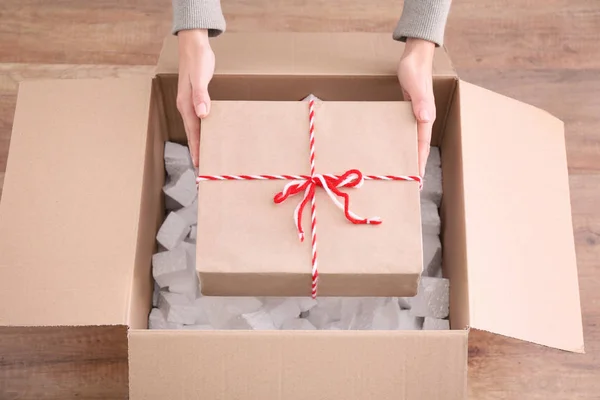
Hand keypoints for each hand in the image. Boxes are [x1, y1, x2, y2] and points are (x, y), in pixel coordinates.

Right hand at [176, 29, 214, 167]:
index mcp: (186, 104)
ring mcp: (189, 103)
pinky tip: (208, 134)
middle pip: (192, 133)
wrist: (193, 45)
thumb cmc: (198, 60)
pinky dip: (202, 130)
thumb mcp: (200, 77)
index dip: (196, 148)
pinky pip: (198, 120)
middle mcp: (185, 106)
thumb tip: (202, 114)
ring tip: (204, 156)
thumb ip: (201, 96)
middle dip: (197, 150)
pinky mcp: (195, 98)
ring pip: (195, 128)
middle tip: (202, 167)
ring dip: (199, 142)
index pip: (192, 132)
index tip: (199, 164)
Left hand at [397, 38, 435, 177]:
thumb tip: (425, 118)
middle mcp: (422, 119)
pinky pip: (406, 132)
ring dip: (409, 155)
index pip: (422, 145)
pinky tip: (396, 148)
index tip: (417, 178)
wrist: (415, 56)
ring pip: (412, 140)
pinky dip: (402, 142)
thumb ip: (421, 101)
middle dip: (416, 164)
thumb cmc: (415, 69)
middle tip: (412, 183)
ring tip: (405, 171)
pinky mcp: (408, 111)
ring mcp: (415, 115)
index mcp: (425, 116)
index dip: (419, 161)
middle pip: (419, 146)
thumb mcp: (416, 85)